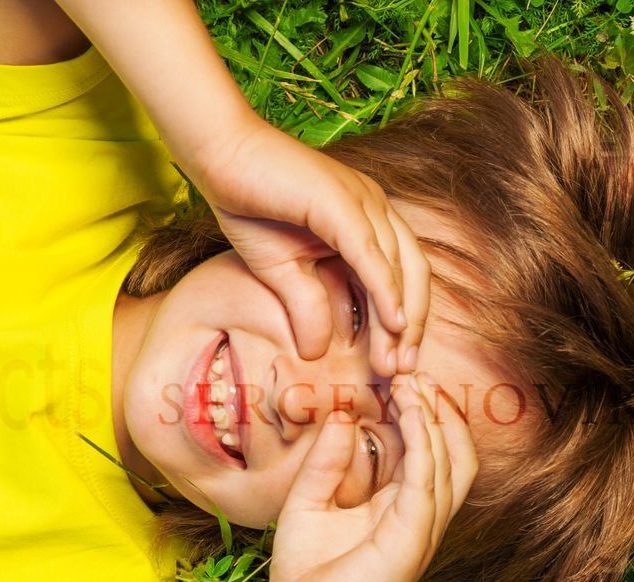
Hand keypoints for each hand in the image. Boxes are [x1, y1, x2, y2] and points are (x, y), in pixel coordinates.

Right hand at [184, 118, 430, 376]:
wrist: (221, 157)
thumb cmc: (250, 206)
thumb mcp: (281, 272)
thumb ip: (305, 307)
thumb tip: (314, 354)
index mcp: (367, 223)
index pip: (401, 278)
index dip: (404, 323)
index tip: (395, 364)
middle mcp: (375, 209)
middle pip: (413, 275)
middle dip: (411, 328)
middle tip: (401, 371)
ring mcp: (363, 202)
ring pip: (399, 266)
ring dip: (401, 318)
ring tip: (395, 359)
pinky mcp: (342, 201)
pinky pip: (370, 252)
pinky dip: (385, 288)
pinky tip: (392, 322)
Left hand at [264, 372, 478, 581]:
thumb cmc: (304, 571)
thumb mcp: (309, 499)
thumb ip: (328, 459)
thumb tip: (345, 415)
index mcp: (400, 510)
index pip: (428, 455)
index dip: (422, 417)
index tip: (400, 381)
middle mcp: (420, 518)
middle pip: (454, 454)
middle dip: (440, 412)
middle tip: (413, 376)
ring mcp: (423, 528)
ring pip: (452, 461)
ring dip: (436, 419)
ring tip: (412, 385)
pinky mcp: (413, 535)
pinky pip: (429, 478)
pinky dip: (424, 441)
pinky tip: (409, 412)